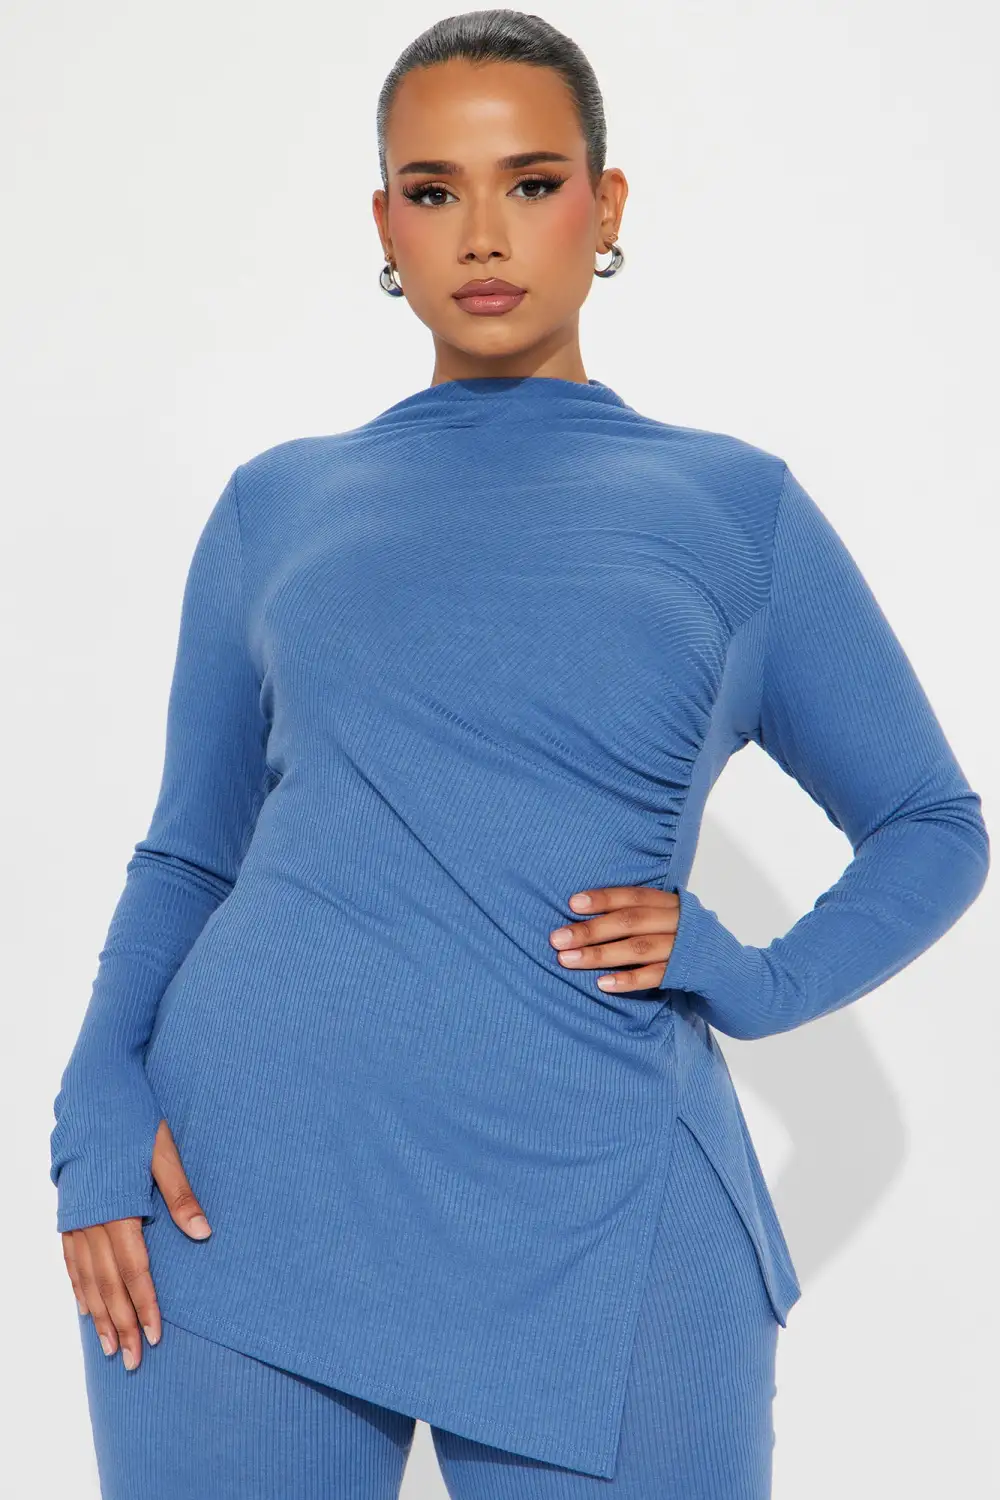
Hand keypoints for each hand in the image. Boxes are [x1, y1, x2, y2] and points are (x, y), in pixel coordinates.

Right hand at [60, 1117, 211, 1370]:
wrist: (91, 1087)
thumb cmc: (132, 1115)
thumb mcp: (162, 1150)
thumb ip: (180, 1194)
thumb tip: (203, 1234)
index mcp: (117, 1207)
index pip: (133, 1269)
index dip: (145, 1304)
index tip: (156, 1336)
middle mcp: (90, 1218)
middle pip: (107, 1283)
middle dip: (121, 1323)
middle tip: (132, 1361)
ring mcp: (74, 1215)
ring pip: (85, 1277)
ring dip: (98, 1314)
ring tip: (108, 1347)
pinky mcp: (67, 1208)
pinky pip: (70, 1259)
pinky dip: (77, 1286)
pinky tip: (84, 1307)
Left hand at [549, 885, 680, 992]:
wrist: (731, 970)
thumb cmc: (686, 942)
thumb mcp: (668, 920)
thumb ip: (639, 916)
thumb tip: (584, 916)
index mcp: (670, 903)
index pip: (632, 896)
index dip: (603, 898)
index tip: (572, 903)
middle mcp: (677, 921)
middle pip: (629, 921)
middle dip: (590, 930)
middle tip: (557, 939)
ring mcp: (683, 947)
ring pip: (638, 948)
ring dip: (600, 954)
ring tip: (568, 961)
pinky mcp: (687, 972)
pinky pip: (655, 975)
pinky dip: (628, 979)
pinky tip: (603, 984)